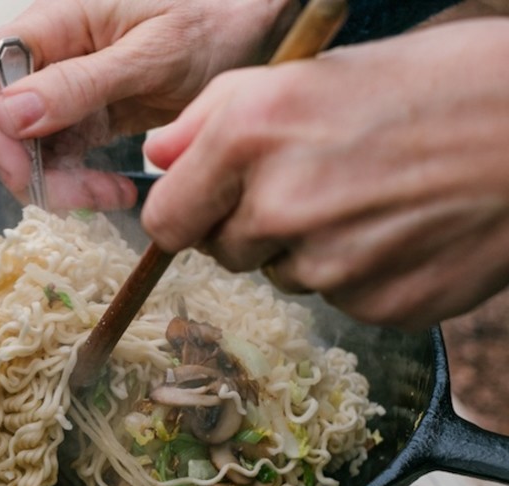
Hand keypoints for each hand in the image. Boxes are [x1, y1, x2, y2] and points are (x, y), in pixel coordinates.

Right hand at [0, 0, 295, 208]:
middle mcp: (49, 53)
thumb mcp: (154, 52)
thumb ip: (80, 83)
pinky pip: (59, 157)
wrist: (262, 27)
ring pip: (25, 147)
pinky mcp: (86, 114)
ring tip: (109, 198)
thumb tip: (9, 114)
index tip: (22, 170)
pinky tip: (116, 192)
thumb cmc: (217, 18)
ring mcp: (65, 86)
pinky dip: (79, 184)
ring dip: (56, 184)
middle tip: (77, 200)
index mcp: (55, 21)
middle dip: (24, 168)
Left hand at [142, 19, 508, 327]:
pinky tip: (403, 228)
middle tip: (316, 181)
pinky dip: (362, 272)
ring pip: (283, 274)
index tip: (209, 201)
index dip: (187, 211)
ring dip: (309, 247)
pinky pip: (340, 298)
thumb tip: (157, 155)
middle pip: (223, 251)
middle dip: (252, 223)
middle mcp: (280, 206)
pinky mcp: (378, 305)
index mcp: (250, 137)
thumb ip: (214, 114)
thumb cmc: (438, 83)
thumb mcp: (314, 70)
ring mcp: (330, 266)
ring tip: (371, 197)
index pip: (166, 220)